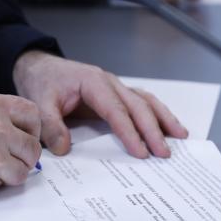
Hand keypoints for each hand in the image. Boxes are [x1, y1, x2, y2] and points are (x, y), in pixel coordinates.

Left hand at [13, 51, 188, 158]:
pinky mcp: (116, 95)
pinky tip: (169, 128)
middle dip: (153, 130)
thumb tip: (64, 149)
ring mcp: (116, 87)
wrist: (40, 67)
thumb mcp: (39, 102)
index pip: (116, 110)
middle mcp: (110, 82)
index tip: (140, 152)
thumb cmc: (43, 82)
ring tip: (181, 137)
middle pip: (138, 106)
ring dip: (163, 119)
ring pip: (146, 101)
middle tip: (164, 153)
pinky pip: (141, 103)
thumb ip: (51, 125)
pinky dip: (157, 115)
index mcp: (93, 82)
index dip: (130, 132)